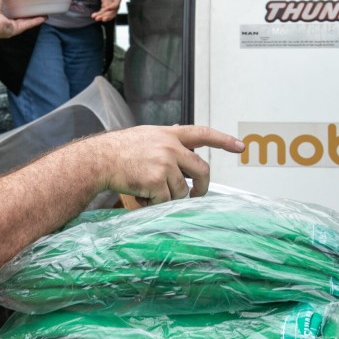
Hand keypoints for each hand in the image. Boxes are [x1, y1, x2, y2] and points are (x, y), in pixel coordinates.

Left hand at [0, 0, 44, 39]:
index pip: (8, 3)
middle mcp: (4, 17)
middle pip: (17, 12)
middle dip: (26, 8)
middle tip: (34, 2)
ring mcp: (10, 24)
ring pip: (24, 19)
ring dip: (33, 16)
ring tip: (42, 11)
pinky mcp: (15, 29)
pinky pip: (27, 24)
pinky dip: (35, 21)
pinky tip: (43, 17)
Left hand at [91, 0, 128, 21]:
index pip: (117, 3)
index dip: (113, 7)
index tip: (107, 8)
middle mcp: (115, 1)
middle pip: (113, 11)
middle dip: (108, 16)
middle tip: (102, 19)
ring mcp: (110, 4)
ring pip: (108, 13)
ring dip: (102, 16)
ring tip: (96, 18)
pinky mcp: (106, 4)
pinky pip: (103, 11)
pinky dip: (99, 14)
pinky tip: (94, 16)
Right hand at [92, 125, 244, 206]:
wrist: (98, 160)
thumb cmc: (118, 150)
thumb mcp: (146, 136)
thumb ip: (167, 140)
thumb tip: (187, 141)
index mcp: (169, 134)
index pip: (203, 134)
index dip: (223, 140)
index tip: (240, 146)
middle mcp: (170, 147)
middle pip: (202, 170)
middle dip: (202, 187)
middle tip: (197, 195)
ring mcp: (165, 164)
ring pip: (183, 190)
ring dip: (170, 197)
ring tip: (150, 192)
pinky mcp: (157, 181)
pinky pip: (167, 201)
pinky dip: (156, 204)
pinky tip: (142, 197)